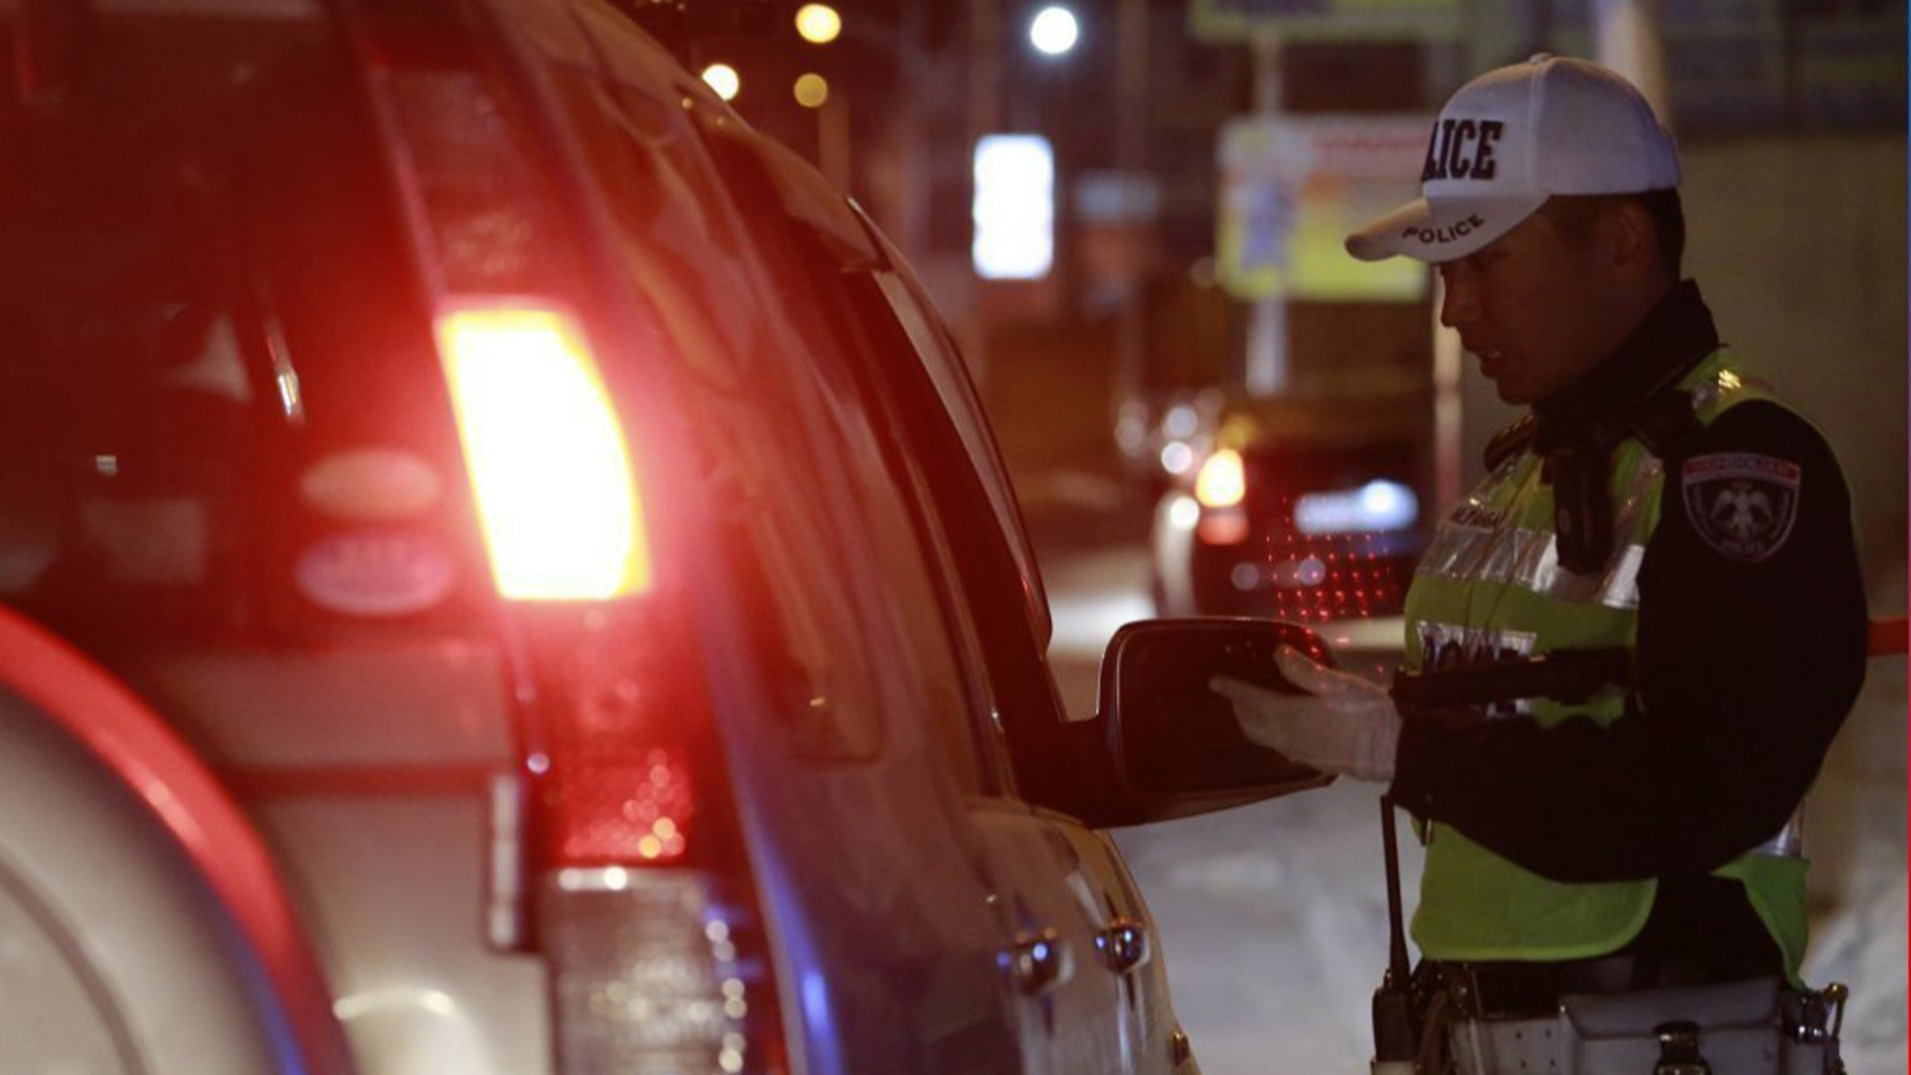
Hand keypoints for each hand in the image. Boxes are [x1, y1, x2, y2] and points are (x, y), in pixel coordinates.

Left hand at [1210, 647, 1400, 782]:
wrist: (1394, 749)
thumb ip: (1303, 670)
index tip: (1216, 682)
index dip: (1232, 690)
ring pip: (1267, 739)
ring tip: (1253, 711)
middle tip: (1234, 696)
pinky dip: (1273, 736)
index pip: (1251, 700)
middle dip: (1240, 710)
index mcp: (1288, 716)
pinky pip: (1283, 749)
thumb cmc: (1366, 711)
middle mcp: (1288, 738)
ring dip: (1254, 724)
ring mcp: (1301, 754)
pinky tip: (1283, 730)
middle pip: (1253, 725)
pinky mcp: (1316, 764)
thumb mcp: (1335, 683)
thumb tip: (1277, 653)